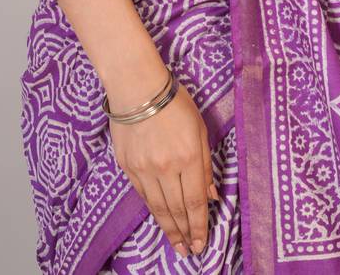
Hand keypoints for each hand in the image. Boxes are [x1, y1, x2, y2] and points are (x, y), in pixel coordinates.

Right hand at [108, 78, 218, 257]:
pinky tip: (160, 218)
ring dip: (169, 228)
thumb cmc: (174, 102)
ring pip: (158, 207)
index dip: (199, 225)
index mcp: (188, 157)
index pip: (195, 202)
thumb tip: (211, 195)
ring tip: (176, 244)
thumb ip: (205, 164)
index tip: (201, 243)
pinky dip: (153, 210)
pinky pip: (143, 195)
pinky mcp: (128, 166)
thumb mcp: (199, 128)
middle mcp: (166, 168)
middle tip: (189, 251)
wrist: (137, 88)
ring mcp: (144, 169)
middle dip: (185, 233)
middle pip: (177, 209)